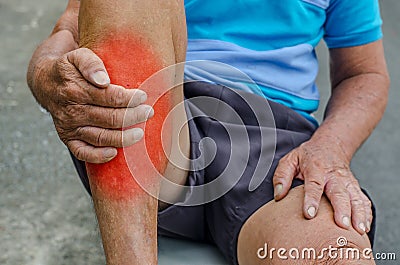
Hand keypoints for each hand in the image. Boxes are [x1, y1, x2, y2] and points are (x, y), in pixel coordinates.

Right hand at [31, 48, 153, 162]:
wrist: (45, 83)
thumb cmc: (69, 69)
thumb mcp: (77, 57)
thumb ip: (91, 63)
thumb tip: (103, 80)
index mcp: (75, 89)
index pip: (108, 97)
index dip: (129, 98)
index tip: (143, 96)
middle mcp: (71, 110)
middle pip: (109, 118)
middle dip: (132, 117)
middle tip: (148, 112)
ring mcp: (69, 126)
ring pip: (100, 137)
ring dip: (122, 138)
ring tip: (140, 134)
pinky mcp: (68, 138)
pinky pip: (82, 152)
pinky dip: (98, 156)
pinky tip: (114, 153)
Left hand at [273, 136, 371, 234]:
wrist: (330, 145)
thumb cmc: (308, 156)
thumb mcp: (290, 160)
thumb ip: (282, 176)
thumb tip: (278, 195)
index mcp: (316, 168)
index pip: (314, 185)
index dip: (312, 200)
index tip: (309, 214)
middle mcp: (334, 175)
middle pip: (339, 193)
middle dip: (342, 210)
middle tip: (341, 225)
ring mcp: (347, 181)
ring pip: (355, 198)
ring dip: (358, 214)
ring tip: (358, 230)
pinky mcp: (355, 187)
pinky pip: (363, 201)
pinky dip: (366, 214)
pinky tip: (365, 227)